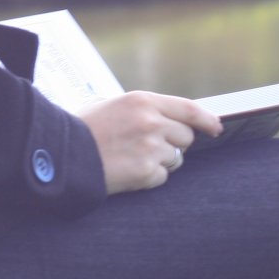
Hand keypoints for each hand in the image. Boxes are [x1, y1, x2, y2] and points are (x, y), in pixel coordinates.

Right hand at [78, 92, 222, 194]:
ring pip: (175, 158)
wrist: (61, 154)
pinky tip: (128, 171)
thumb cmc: (84, 129)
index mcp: (142, 101)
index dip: (207, 120)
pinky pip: (162, 177)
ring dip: (161, 161)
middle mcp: (151, 122)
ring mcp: (151, 148)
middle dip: (174, 143)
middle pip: (185, 136)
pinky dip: (149, 177)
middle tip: (149, 146)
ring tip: (132, 158)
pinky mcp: (146, 172)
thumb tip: (171, 119)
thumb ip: (143, 109)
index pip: (189, 109)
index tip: (216, 128)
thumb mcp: (113, 105)